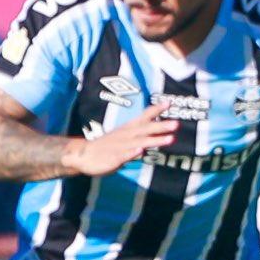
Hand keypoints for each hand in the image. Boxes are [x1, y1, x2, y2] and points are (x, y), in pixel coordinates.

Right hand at [62, 104, 176, 175]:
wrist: (82, 154)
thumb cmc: (106, 146)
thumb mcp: (123, 135)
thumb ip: (140, 133)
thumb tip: (157, 130)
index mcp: (128, 129)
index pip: (144, 117)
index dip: (156, 110)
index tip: (169, 102)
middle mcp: (126, 135)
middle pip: (145, 129)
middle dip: (161, 126)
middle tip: (176, 124)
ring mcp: (120, 146)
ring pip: (139, 142)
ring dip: (154, 140)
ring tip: (170, 139)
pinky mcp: (113, 158)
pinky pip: (124, 155)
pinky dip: (132, 153)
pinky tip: (141, 152)